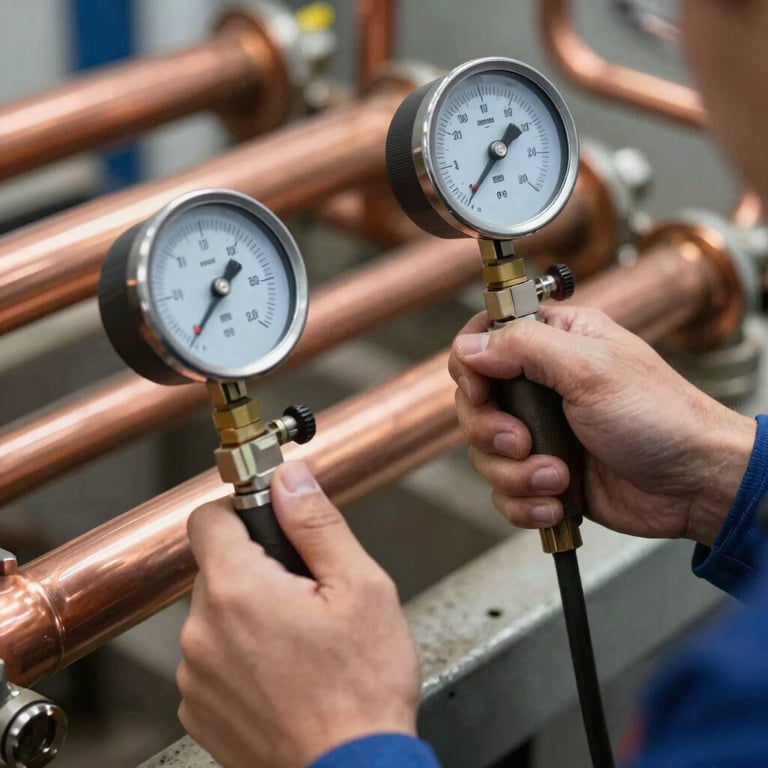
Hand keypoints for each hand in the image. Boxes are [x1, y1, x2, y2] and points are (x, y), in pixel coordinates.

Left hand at [177, 462, 419, 767]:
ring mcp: (197, 675)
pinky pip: (213, 658)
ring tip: (301, 641)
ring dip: (250, 614)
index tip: (269, 522)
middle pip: (218, 567)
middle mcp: (203, 631)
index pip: (208, 516)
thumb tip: (290, 479)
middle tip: (307, 593)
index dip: (241, 510)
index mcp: (238, 590)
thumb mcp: (359, 587)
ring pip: (217, 614)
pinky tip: (285, 672)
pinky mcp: (200, 708)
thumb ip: (317, 523)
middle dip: (259, 568)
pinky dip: (241, 656)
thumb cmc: (361, 690)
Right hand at [448, 306, 755, 546]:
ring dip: (515, 474)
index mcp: (554, 342)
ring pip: (484, 453)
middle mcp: (541, 385)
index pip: (483, 340)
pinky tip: (555, 502)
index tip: (481, 390)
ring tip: (557, 478)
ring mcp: (540, 431)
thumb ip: (525, 349)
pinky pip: (504, 490)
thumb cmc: (660, 417)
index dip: (471, 366)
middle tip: (523, 442)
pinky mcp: (542, 474)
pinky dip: (524, 502)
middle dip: (492, 432)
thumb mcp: (591, 369)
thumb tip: (468, 348)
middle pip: (473, 403)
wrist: (693, 485)